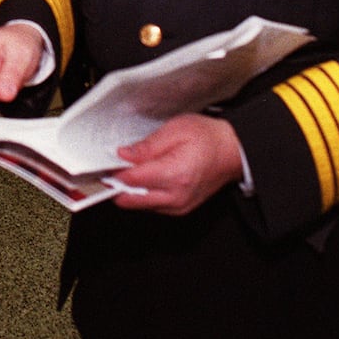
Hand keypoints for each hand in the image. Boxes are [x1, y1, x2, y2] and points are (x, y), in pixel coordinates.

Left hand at [109, 114, 243, 214]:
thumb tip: (123, 155)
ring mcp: (178, 206)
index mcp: (175, 175)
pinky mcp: (179, 209)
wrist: (232, 151)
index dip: (114, 171)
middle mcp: (176, 196)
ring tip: (132, 169)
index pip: (131, 180)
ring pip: (139, 204)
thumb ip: (147, 146)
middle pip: (130, 199)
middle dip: (117, 184)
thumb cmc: (208, 138)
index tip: (105, 162)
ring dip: (130, 190)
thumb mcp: (175, 130)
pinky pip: (152, 205)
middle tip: (113, 167)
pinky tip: (146, 178)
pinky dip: (143, 193)